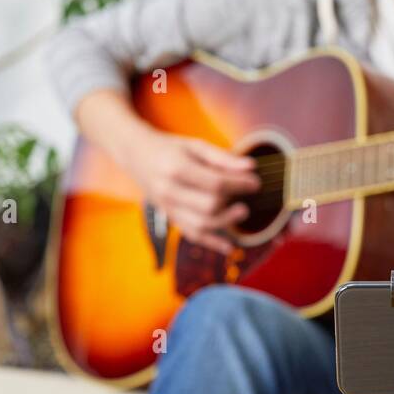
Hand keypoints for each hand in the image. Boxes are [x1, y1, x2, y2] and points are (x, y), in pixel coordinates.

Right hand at [121, 130, 259, 254]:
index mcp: (176, 168)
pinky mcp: (170, 217)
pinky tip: (230, 247)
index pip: (214, 183)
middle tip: (248, 197)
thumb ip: (223, 157)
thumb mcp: (195, 146)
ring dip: (226, 223)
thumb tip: (252, 167)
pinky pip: (191, 234)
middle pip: (208, 206)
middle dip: (232, 204)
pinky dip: (211, 243)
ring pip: (200, 225)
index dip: (239, 184)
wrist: (137, 156)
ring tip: (242, 212)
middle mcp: (169, 191)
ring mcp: (167, 207)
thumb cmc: (171, 148)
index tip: (255, 182)